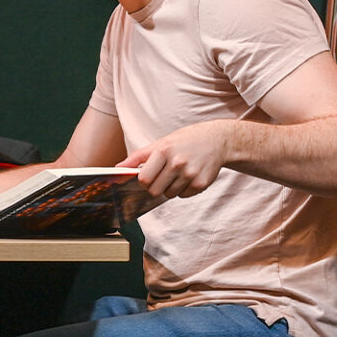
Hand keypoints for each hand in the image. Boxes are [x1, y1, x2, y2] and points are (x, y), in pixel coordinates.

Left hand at [118, 121, 234, 198]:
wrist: (217, 140)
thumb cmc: (185, 140)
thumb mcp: (161, 143)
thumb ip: (138, 157)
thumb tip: (118, 168)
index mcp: (164, 151)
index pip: (143, 179)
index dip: (143, 181)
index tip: (148, 177)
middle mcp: (177, 163)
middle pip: (154, 191)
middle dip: (155, 187)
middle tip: (163, 177)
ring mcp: (190, 174)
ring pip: (169, 195)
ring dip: (170, 188)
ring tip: (178, 174)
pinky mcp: (201, 183)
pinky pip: (184, 196)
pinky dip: (184, 189)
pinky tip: (189, 176)